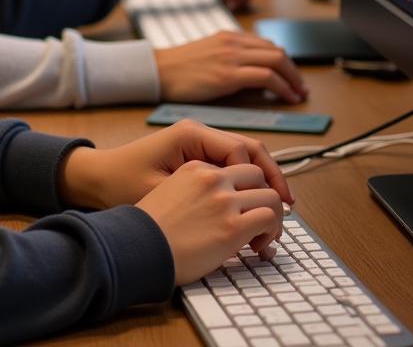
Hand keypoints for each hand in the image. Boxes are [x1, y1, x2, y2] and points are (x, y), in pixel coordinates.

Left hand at [57, 118, 291, 212]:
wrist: (96, 178)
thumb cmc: (121, 183)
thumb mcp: (161, 190)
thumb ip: (202, 193)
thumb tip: (241, 204)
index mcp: (190, 134)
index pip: (240, 150)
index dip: (262, 179)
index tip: (274, 207)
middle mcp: (197, 132)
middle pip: (249, 148)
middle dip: (272, 176)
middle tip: (289, 206)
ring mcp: (197, 141)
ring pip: (243, 154)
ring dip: (263, 177)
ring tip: (280, 205)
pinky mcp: (195, 153)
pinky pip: (230, 161)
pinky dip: (246, 178)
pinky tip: (255, 200)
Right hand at [138, 160, 285, 284]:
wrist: (138, 246)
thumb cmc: (149, 228)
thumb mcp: (168, 192)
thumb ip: (194, 191)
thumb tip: (214, 207)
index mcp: (194, 167)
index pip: (235, 165)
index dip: (248, 185)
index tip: (250, 202)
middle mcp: (212, 178)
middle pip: (257, 175)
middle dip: (266, 195)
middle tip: (265, 218)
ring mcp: (224, 200)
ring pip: (271, 196)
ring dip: (274, 215)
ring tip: (266, 235)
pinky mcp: (233, 226)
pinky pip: (268, 218)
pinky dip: (272, 231)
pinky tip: (260, 246)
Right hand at [156, 31, 307, 103]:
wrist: (158, 70)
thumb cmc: (178, 68)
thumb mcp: (207, 53)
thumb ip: (229, 57)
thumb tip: (250, 72)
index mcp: (228, 36)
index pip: (267, 44)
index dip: (284, 61)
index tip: (291, 75)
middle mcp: (233, 42)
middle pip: (277, 51)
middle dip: (294, 70)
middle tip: (301, 86)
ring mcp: (232, 57)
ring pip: (277, 61)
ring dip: (293, 79)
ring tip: (298, 94)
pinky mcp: (229, 74)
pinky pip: (267, 77)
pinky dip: (282, 87)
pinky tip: (286, 98)